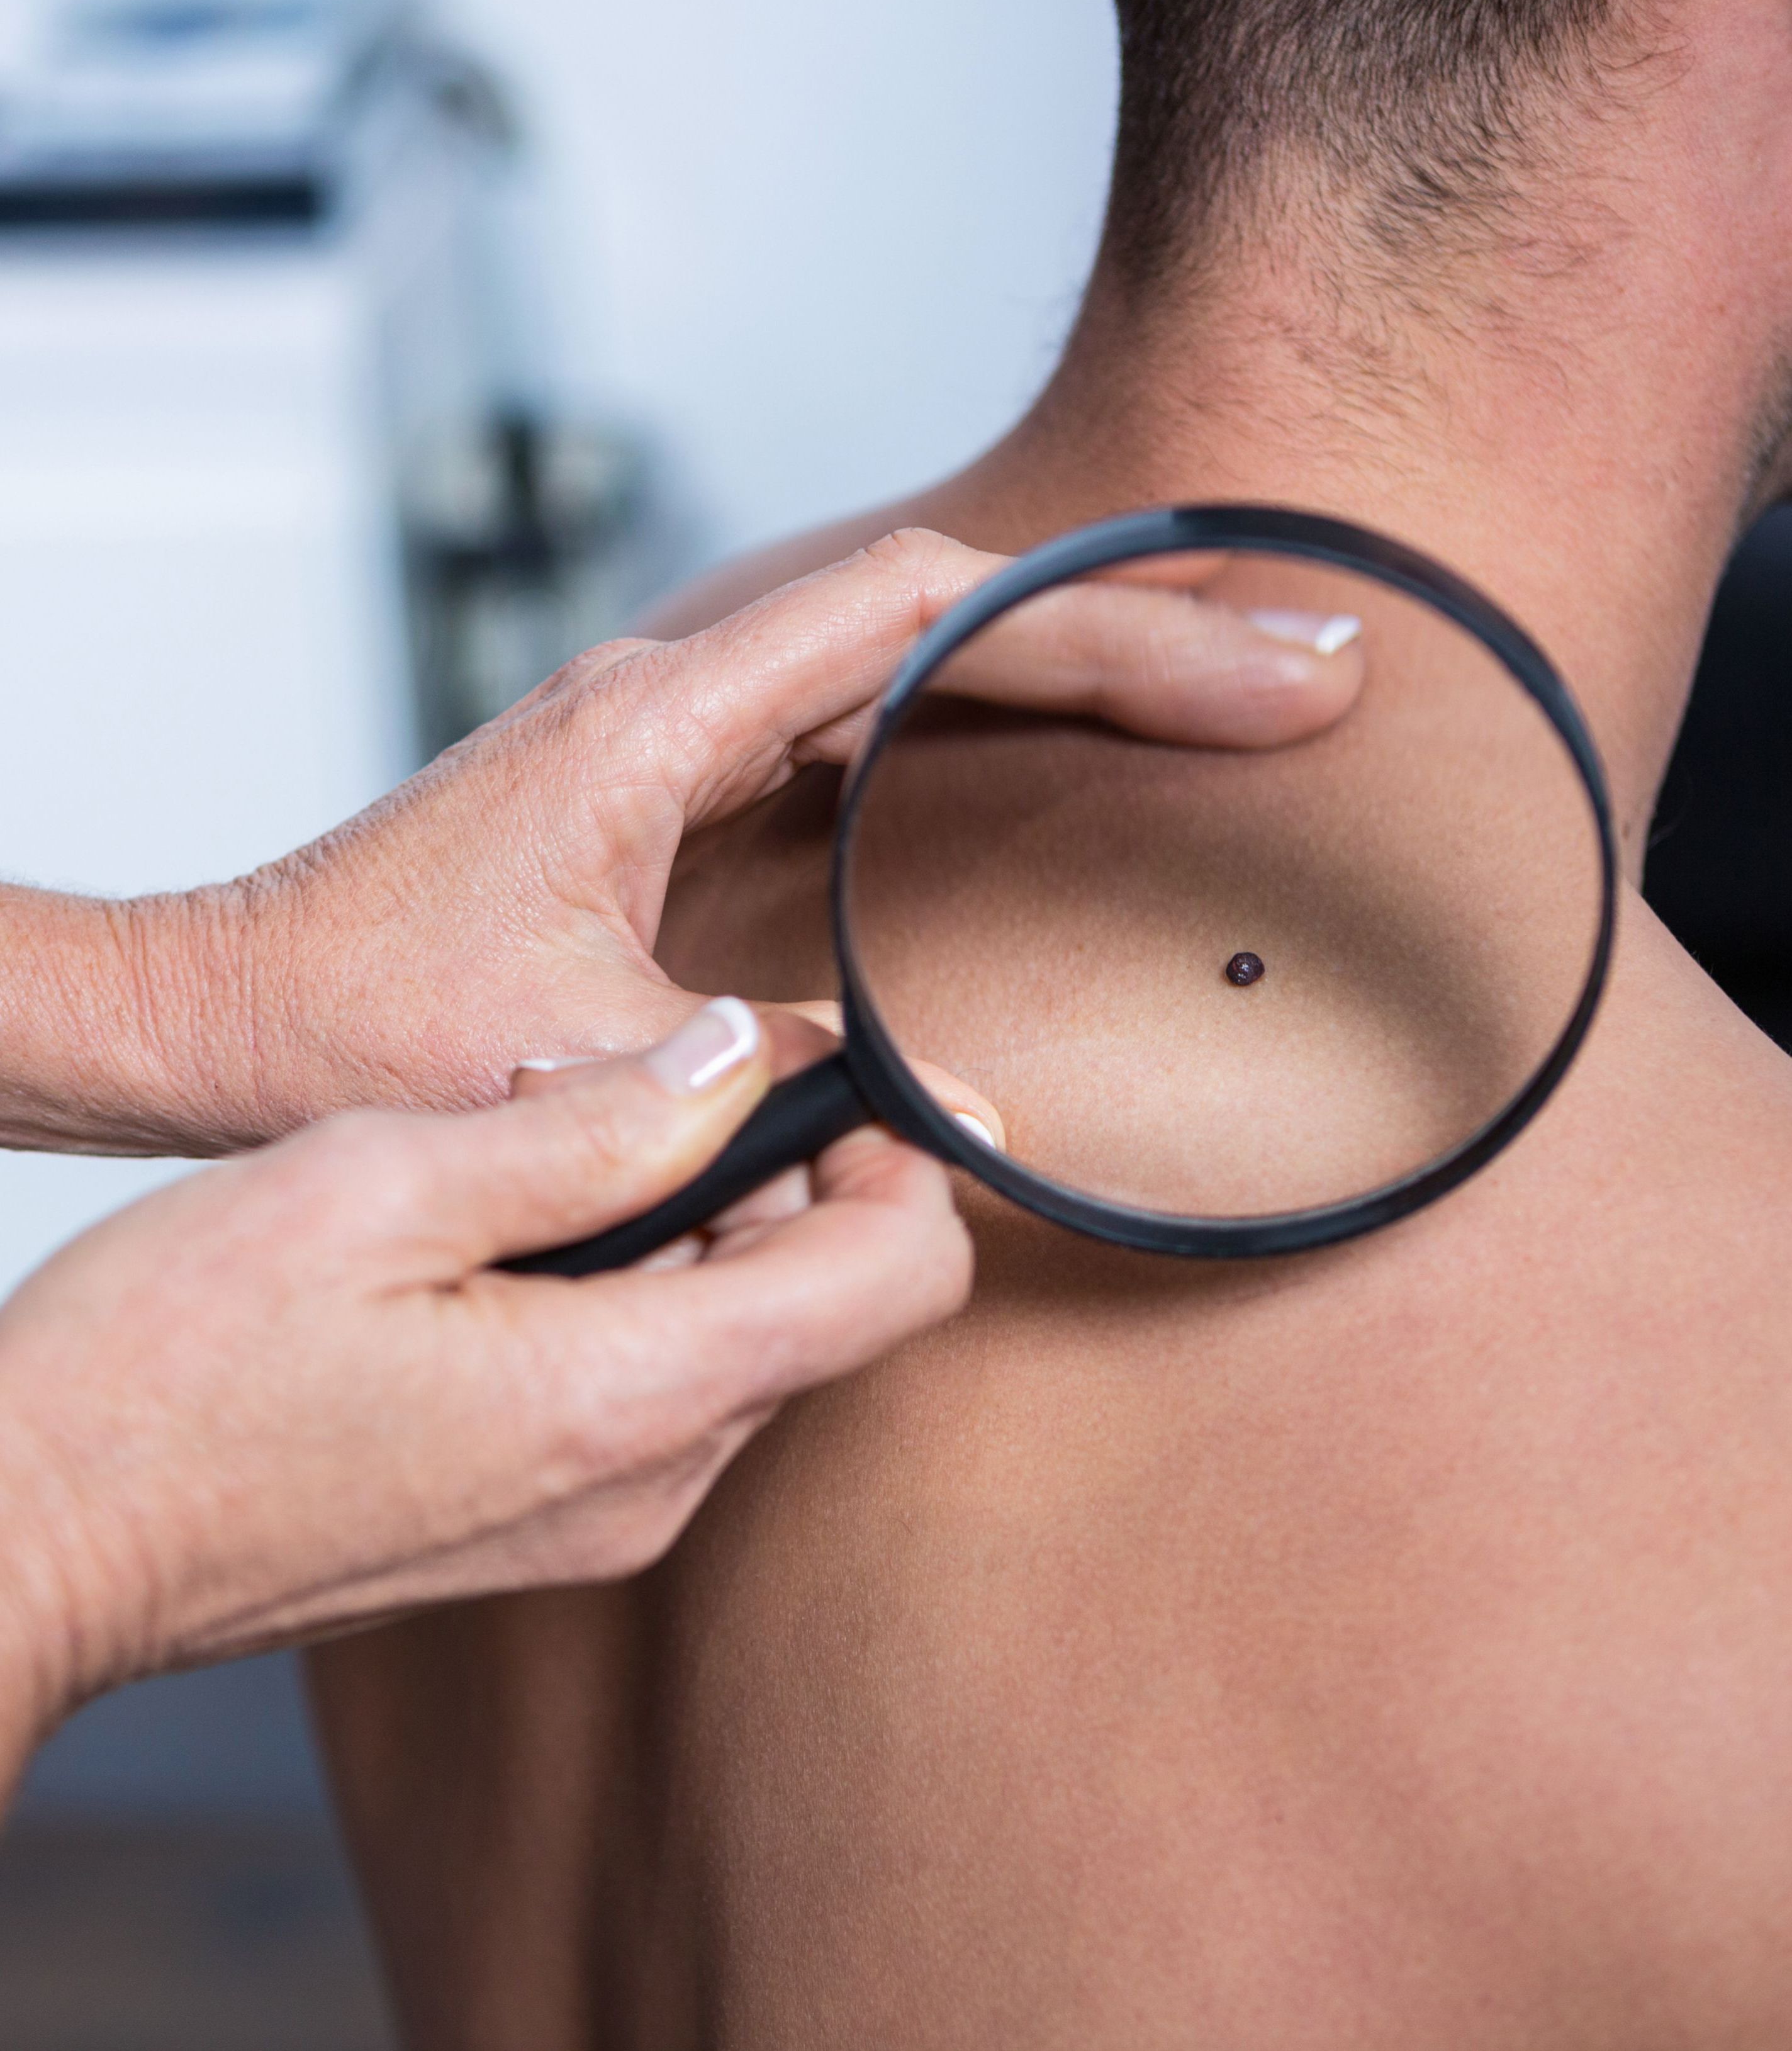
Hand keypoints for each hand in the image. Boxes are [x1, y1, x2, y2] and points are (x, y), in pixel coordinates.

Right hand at [0, 999, 971, 1759]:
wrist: (42, 1540)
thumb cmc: (165, 1369)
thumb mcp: (378, 1185)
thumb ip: (592, 1128)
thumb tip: (737, 1060)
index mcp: (633, 1394)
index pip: (897, 1274)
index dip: (895, 1155)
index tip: (816, 1080)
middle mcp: (651, 1481)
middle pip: (829, 1300)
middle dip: (768, 1178)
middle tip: (611, 1104)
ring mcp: (607, 1519)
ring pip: (746, 1336)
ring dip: (685, 1232)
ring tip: (526, 1176)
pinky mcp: (555, 1526)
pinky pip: (664, 1387)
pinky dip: (632, 1296)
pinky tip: (502, 1252)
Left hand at [126, 528, 1360, 1151]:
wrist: (222, 1007)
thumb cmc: (350, 1015)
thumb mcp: (570, 1063)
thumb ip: (755, 1066)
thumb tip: (930, 1091)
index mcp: (665, 715)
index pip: (933, 616)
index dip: (1107, 631)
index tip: (1248, 667)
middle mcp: (685, 691)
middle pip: (963, 616)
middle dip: (1145, 638)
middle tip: (1307, 671)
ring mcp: (690, 728)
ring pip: (928, 653)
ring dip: (1082, 664)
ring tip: (1236, 685)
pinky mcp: (689, 778)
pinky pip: (878, 713)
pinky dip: (995, 713)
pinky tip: (1068, 738)